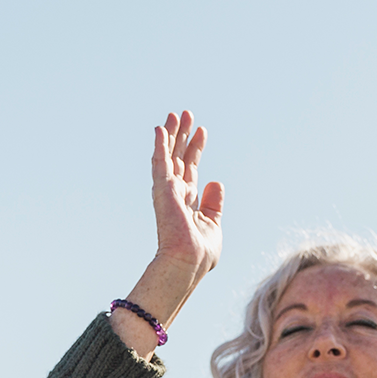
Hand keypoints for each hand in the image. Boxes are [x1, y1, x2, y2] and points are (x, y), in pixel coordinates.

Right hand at [110, 111, 223, 358]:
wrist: (189, 263)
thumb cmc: (200, 253)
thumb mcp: (213, 224)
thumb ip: (213, 204)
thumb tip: (216, 182)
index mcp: (188, 200)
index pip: (191, 168)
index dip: (196, 148)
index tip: (201, 130)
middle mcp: (175, 193)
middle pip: (178, 157)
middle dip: (182, 136)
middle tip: (185, 114)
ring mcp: (167, 190)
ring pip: (168, 156)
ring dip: (171, 135)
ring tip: (175, 115)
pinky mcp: (162, 190)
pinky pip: (160, 163)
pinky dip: (160, 145)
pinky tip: (160, 129)